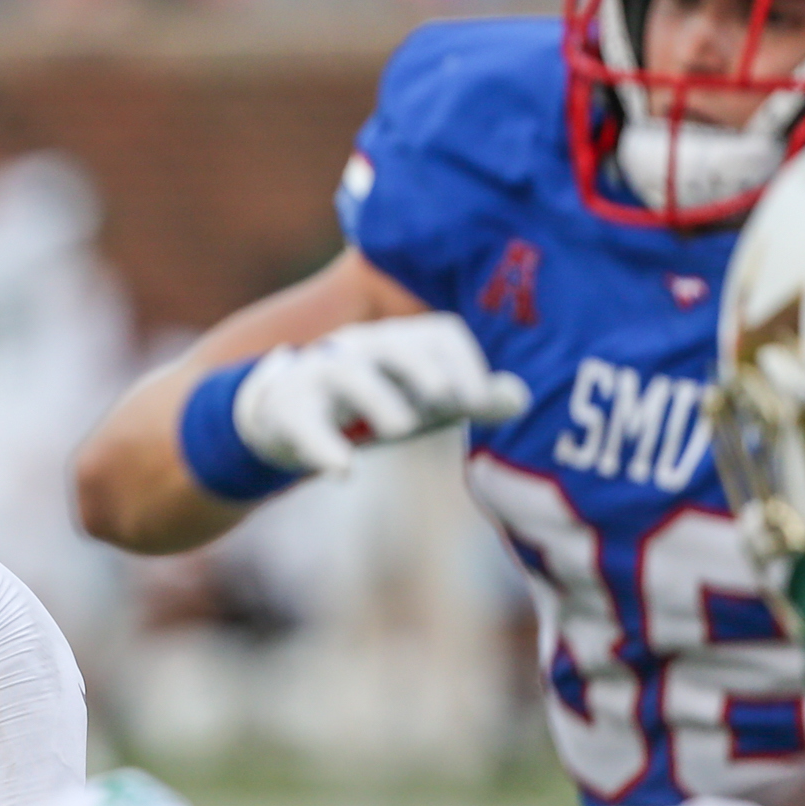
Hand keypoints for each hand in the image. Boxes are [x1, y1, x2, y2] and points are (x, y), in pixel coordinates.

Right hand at [233, 314, 529, 476]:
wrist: (284, 414)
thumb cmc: (370, 404)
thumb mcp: (423, 403)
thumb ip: (471, 400)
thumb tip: (520, 398)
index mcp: (400, 342)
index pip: (439, 334)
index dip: (464, 364)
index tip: (480, 402)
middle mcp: (360, 348)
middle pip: (394, 344)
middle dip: (422, 368)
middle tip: (448, 400)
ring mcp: (319, 376)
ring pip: (347, 373)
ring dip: (378, 398)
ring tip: (402, 429)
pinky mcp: (287, 411)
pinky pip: (303, 422)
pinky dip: (322, 446)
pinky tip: (342, 471)